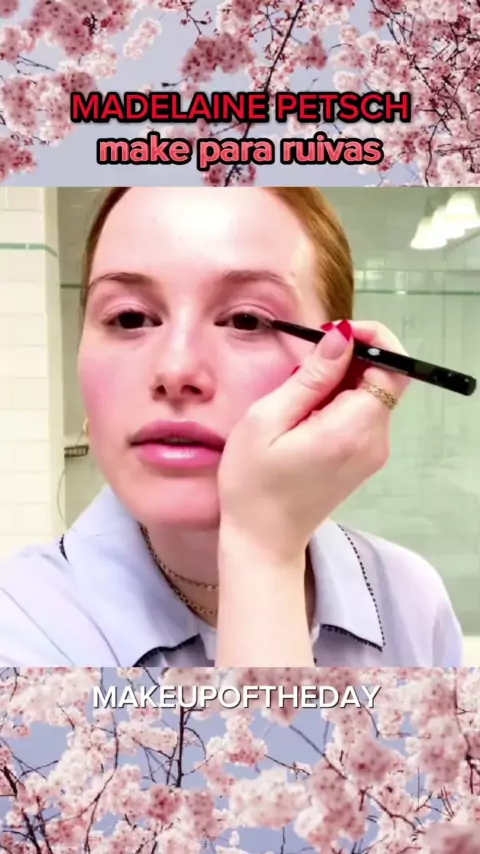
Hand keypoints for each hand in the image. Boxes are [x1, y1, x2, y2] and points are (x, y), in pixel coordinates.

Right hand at [217, 319, 409, 564]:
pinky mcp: (364, 458)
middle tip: (306, 360)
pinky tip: (306, 412)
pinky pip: (363, 413)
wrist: (262, 539)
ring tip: (298, 391)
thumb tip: (342, 337)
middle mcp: (374, 441)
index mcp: (352, 430)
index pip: (393, 368)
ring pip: (374, 394)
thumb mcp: (266, 421)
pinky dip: (341, 400)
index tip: (333, 335)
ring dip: (342, 379)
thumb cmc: (253, 484)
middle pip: (386, 378)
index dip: (372, 340)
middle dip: (352, 357)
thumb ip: (310, 377)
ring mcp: (373, 452)